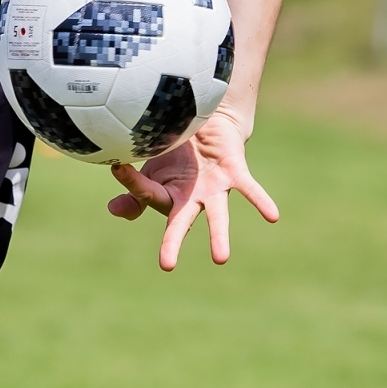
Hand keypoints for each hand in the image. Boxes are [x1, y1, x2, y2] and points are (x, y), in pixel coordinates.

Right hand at [107, 109, 278, 270]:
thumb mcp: (154, 170)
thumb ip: (137, 195)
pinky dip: (260, 201)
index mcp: (169, 196)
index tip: (118, 166)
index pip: (147, 193)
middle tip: (166, 266)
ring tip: (221, 259)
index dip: (132, 181)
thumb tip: (113, 210)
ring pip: (216, 215)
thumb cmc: (179, 151)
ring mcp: (214, 188)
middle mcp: (192, 198)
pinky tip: (273, 217)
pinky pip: (249, 188)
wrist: (210, 122)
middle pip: (179, 222)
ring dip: (219, 236)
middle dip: (172, 243)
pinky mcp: (234, 172)